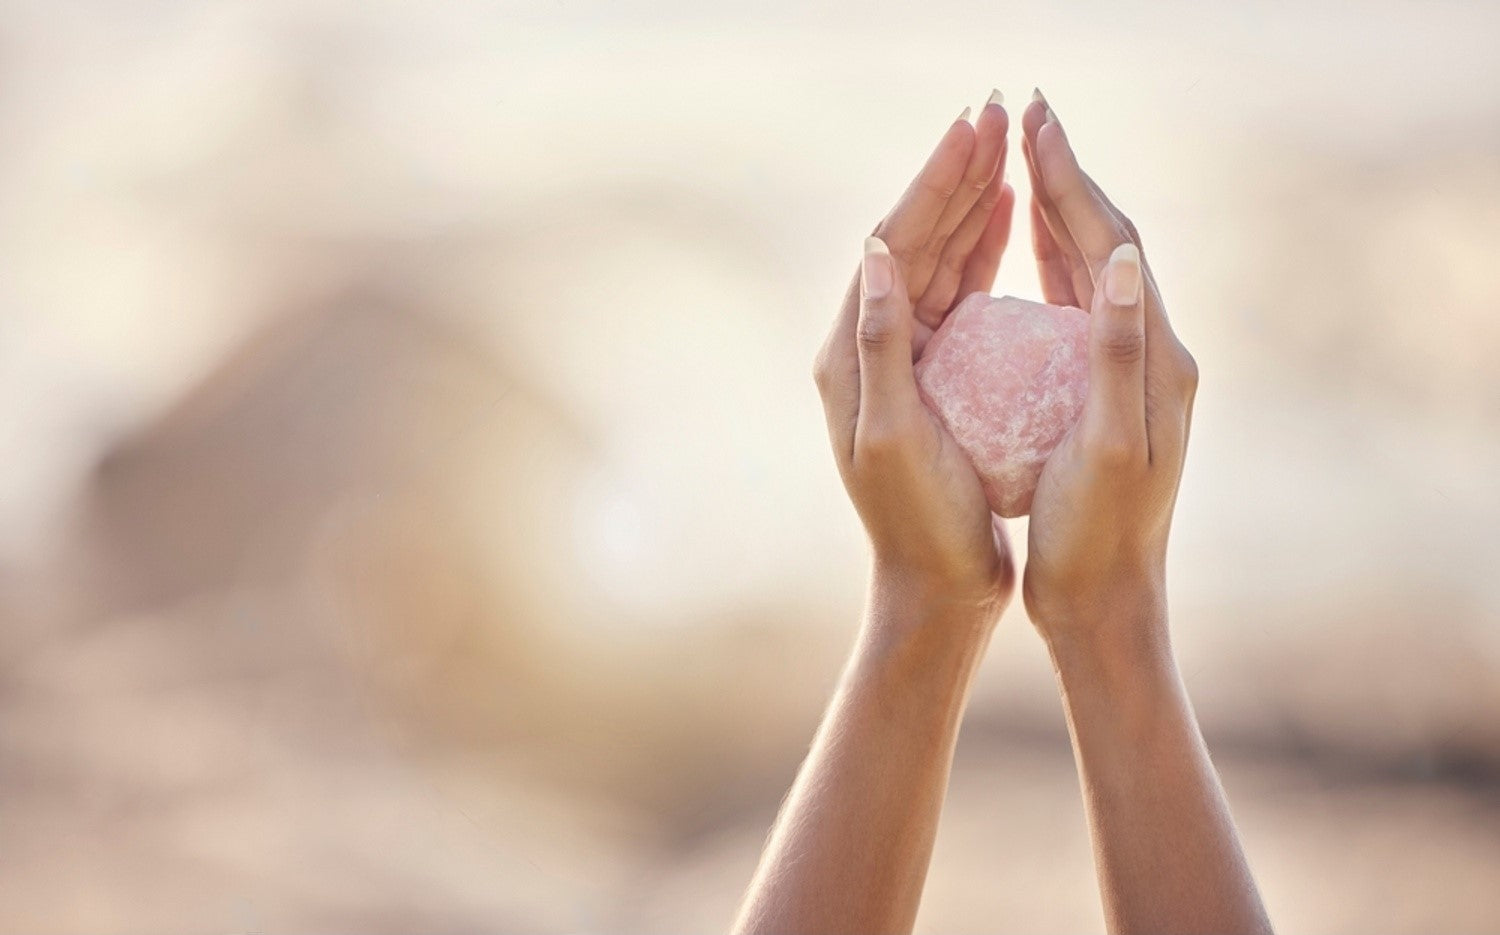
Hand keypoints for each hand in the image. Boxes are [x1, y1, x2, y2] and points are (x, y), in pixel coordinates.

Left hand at [814, 97, 1017, 622]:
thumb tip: (875, 255)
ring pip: (937, 257)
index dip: (934, 184)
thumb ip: (883, 347)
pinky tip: (1007, 217)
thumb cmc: (919, 523)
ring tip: (1005, 145)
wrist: (935, 585)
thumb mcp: (893, 438)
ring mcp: (902, 356)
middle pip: (911, 238)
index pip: (891, 245)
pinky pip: (957, 293)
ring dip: (969, 200)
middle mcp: (867, 345)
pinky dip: (981, 248)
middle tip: (995, 111)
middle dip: (953, 174)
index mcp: (850, 353)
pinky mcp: (934, 373)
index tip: (972, 129)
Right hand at [1017, 93, 1200, 654]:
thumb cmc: (1097, 535)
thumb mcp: (1109, 448)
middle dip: (1065, 175)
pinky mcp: (1106, 389)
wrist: (1107, 601)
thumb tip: (1115, 261)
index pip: (1112, 243)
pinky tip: (1027, 246)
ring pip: (1094, 267)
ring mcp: (1132, 370)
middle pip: (1108, 240)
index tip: (1033, 126)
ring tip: (1023, 158)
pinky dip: (1052, 260)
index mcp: (1156, 357)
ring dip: (1060, 208)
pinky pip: (1078, 305)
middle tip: (1026, 117)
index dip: (1070, 181)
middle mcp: (1153, 352)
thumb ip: (1114, 354)